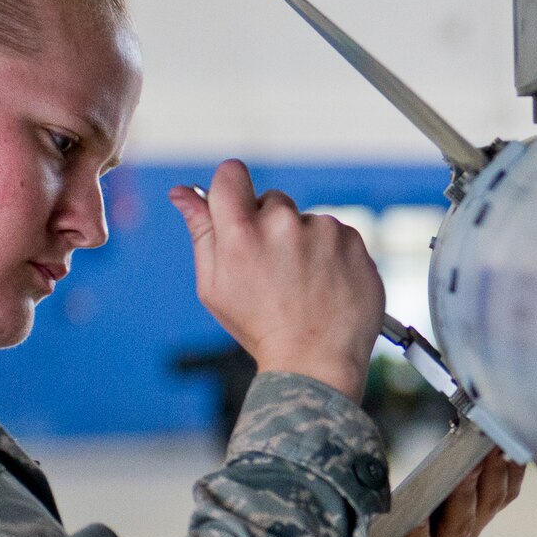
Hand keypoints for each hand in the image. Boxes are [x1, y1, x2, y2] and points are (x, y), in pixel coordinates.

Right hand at [169, 160, 384, 401]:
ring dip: (304, 243)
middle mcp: (283, 224)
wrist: (315, 363)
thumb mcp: (214, 286)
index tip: (237, 210)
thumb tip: (182, 192)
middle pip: (272, 200)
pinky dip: (332, 256)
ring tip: (303, 286)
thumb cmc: (258, 327)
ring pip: (306, 221)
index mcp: (241, 232)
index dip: (231, 189)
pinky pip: (337, 235)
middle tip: (273, 271)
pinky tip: (326, 287)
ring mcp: (323, 231)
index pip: (231, 173)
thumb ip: (200, 232)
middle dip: (269, 226)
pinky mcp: (354, 242)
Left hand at [352, 448, 525, 536]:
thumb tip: (442, 438)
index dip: (511, 466)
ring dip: (465, 497)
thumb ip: (435, 487)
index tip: (515, 433)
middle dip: (493, 470)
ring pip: (460, 528)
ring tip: (464, 469)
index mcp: (466, 526)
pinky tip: (418, 518)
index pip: (500, 493)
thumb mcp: (425, 518)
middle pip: (487, 504)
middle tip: (494, 438)